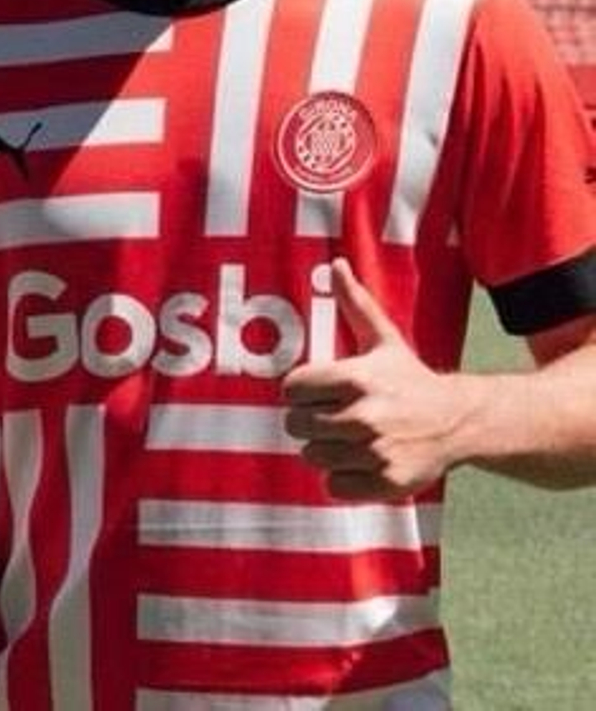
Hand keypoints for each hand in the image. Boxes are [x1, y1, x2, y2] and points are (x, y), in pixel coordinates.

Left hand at [282, 258, 477, 500]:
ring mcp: (376, 452)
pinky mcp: (385, 483)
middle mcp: (365, 416)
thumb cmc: (410, 379)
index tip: (320, 391)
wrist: (461, 423)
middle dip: (311, 420)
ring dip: (326, 449)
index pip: (291, 389)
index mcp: (358, 378)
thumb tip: (337, 265)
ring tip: (351, 437)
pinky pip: (332, 486)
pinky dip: (342, 478)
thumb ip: (355, 304)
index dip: (301, 390)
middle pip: (296, 424)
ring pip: (311, 456)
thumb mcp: (383, 340)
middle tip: (337, 415)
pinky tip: (363, 460)